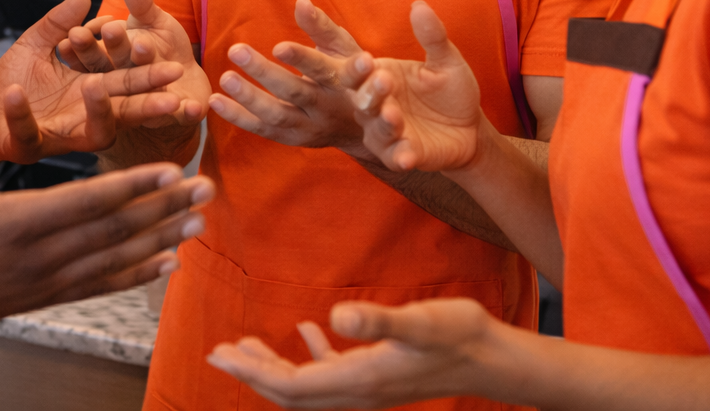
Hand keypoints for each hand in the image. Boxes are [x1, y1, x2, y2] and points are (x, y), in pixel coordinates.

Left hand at [0, 0, 187, 161]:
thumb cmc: (14, 80)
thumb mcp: (36, 44)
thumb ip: (57, 23)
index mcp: (92, 91)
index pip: (129, 83)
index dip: (151, 77)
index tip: (175, 67)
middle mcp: (84, 117)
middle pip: (126, 113)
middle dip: (147, 106)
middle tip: (169, 99)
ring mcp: (60, 135)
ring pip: (93, 134)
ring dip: (98, 113)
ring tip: (94, 85)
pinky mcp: (29, 146)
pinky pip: (29, 133)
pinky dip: (21, 113)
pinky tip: (16, 90)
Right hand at [0, 87, 215, 343]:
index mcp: (15, 222)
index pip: (88, 203)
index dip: (133, 188)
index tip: (170, 171)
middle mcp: (37, 256)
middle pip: (114, 232)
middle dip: (163, 209)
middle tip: (205, 190)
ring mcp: (41, 282)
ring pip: (114, 261)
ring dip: (159, 240)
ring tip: (197, 222)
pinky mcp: (40, 297)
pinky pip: (97, 287)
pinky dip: (134, 276)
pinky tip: (164, 264)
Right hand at [57, 0, 209, 130]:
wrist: (187, 79)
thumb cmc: (162, 46)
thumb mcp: (153, 22)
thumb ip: (142, 6)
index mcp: (110, 66)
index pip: (93, 54)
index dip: (87, 42)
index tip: (80, 27)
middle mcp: (123, 91)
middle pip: (112, 73)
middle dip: (111, 50)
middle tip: (112, 29)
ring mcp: (147, 108)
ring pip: (142, 100)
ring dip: (144, 81)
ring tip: (145, 53)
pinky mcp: (175, 120)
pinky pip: (180, 118)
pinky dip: (185, 112)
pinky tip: (191, 107)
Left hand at [206, 298, 495, 408]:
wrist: (492, 357)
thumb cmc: (457, 335)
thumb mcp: (417, 321)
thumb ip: (376, 321)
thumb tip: (333, 315)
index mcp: (357, 380)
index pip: (290, 386)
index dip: (252, 371)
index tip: (221, 352)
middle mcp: (357, 392)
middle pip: (290, 393)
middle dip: (252, 373)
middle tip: (218, 351)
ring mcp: (368, 386)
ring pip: (307, 385)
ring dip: (274, 367)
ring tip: (245, 346)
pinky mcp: (379, 375)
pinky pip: (332, 373)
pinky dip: (311, 356)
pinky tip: (305, 331)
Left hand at [209, 0, 375, 159]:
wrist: (369, 125)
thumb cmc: (352, 75)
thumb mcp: (345, 49)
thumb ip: (321, 27)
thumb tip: (301, 1)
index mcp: (342, 81)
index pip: (322, 70)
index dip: (301, 59)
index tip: (278, 46)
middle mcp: (327, 107)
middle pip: (295, 92)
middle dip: (264, 73)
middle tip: (236, 50)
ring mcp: (310, 127)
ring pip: (277, 115)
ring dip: (248, 98)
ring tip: (225, 78)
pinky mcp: (294, 139)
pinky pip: (263, 129)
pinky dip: (238, 117)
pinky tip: (215, 101)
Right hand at [343, 1, 483, 172]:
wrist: (470, 128)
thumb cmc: (449, 90)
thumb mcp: (445, 61)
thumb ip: (432, 36)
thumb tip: (419, 5)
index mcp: (376, 78)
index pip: (355, 72)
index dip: (355, 67)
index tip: (365, 59)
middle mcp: (373, 107)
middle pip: (361, 100)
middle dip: (370, 92)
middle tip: (383, 81)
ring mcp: (385, 134)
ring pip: (377, 130)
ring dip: (384, 123)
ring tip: (393, 114)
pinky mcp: (401, 156)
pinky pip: (397, 157)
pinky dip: (401, 156)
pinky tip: (407, 156)